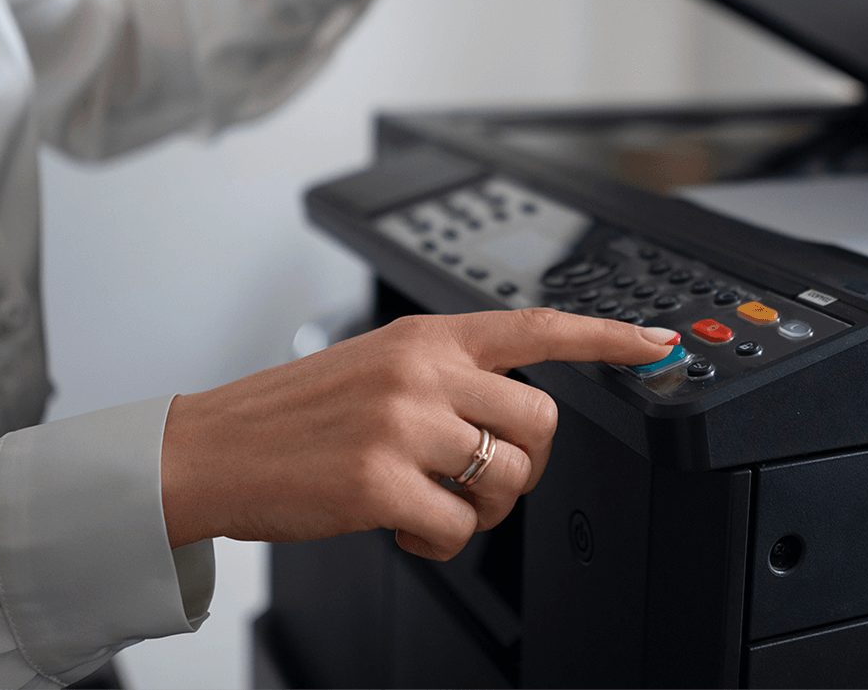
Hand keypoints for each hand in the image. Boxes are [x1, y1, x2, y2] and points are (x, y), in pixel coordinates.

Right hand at [160, 309, 678, 558]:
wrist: (210, 448)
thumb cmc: (295, 413)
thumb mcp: (378, 362)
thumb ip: (447, 372)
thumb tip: (514, 412)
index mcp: (426, 336)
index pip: (537, 326)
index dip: (608, 337)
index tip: (657, 345)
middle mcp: (421, 371)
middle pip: (540, 420)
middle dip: (528, 462)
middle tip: (487, 477)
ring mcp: (402, 425)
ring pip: (506, 478)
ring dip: (484, 506)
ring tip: (434, 501)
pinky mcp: (380, 484)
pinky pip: (460, 529)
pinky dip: (440, 541)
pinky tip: (405, 525)